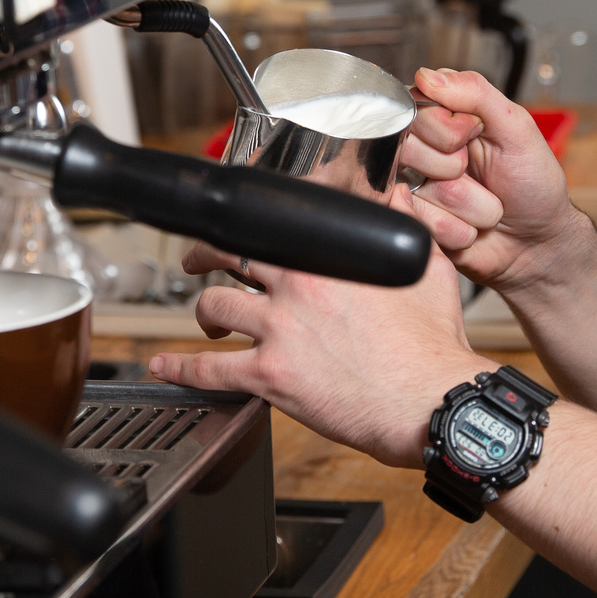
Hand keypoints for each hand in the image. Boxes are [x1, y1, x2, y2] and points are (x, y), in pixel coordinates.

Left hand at [145, 183, 484, 466]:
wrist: (427, 400)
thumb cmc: (430, 346)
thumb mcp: (426, 271)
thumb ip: (405, 228)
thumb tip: (398, 197)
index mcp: (327, 259)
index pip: (270, 225)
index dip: (247, 224)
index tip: (243, 229)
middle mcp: (296, 288)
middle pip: (227, 255)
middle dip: (204, 255)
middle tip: (199, 260)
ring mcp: (278, 331)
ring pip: (213, 306)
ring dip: (202, 312)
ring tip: (206, 319)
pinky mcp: (270, 376)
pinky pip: (209, 368)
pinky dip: (180, 367)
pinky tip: (166, 366)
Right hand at [400, 66, 591, 295]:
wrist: (539, 244)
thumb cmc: (534, 185)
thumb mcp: (517, 129)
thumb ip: (477, 94)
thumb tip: (428, 75)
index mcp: (448, 118)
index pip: (415, 108)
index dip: (446, 130)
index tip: (474, 137)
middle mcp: (425, 151)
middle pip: (409, 149)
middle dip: (455, 169)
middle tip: (479, 173)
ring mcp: (418, 189)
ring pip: (419, 192)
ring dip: (466, 205)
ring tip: (484, 206)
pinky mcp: (417, 225)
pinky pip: (421, 224)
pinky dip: (456, 230)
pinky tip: (471, 230)